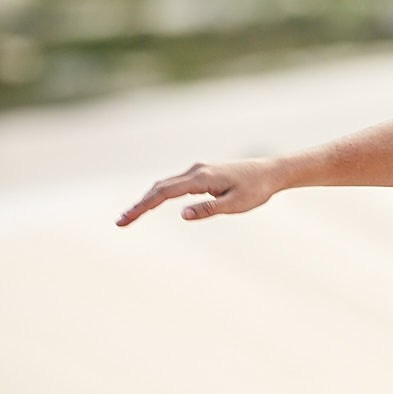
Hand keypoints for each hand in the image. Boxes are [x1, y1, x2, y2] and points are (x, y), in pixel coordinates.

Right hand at [116, 158, 282, 225]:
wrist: (271, 172)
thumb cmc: (256, 190)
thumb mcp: (236, 204)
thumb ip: (209, 209)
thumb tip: (182, 215)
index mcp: (201, 178)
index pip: (164, 193)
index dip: (142, 206)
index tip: (126, 219)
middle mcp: (195, 170)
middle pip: (159, 187)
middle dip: (139, 205)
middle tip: (121, 223)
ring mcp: (197, 170)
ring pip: (165, 184)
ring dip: (147, 199)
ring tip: (131, 216)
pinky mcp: (202, 173)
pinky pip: (174, 184)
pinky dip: (159, 194)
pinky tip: (152, 203)